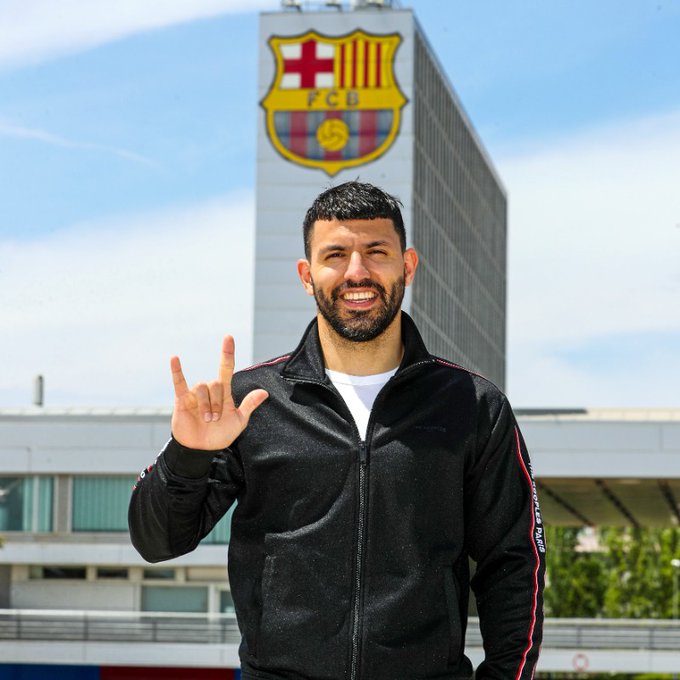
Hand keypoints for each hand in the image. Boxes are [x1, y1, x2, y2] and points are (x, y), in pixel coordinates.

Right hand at [170, 336, 267, 450]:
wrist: (201, 449)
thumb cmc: (220, 435)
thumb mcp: (239, 421)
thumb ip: (249, 405)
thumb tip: (264, 392)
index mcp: (224, 393)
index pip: (226, 368)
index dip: (227, 353)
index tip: (229, 337)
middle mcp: (210, 390)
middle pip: (215, 383)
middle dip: (217, 402)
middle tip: (215, 418)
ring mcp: (195, 394)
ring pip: (202, 387)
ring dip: (206, 404)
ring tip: (206, 419)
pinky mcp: (182, 400)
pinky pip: (179, 382)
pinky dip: (177, 370)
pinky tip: (174, 358)